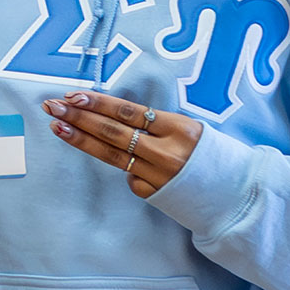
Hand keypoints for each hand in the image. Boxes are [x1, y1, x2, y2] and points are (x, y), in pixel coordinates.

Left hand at [44, 92, 197, 198]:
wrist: (237, 195)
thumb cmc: (212, 156)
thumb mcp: (190, 131)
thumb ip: (156, 124)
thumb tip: (113, 115)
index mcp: (179, 128)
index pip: (128, 112)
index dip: (98, 103)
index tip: (73, 95)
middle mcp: (167, 152)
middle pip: (113, 132)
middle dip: (79, 117)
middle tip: (52, 106)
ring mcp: (159, 175)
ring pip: (112, 155)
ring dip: (81, 139)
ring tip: (57, 126)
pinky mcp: (155, 195)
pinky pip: (130, 177)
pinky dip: (122, 167)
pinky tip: (117, 163)